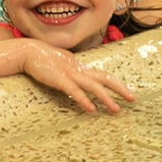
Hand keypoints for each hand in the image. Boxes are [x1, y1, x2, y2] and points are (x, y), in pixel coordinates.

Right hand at [19, 43, 134, 113]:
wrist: (28, 51)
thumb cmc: (43, 59)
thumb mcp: (62, 66)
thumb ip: (71, 73)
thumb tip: (78, 82)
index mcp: (80, 67)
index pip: (103, 76)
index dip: (116, 84)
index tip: (127, 92)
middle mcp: (79, 70)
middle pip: (105, 78)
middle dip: (120, 89)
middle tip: (133, 99)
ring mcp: (70, 74)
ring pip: (93, 86)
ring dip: (106, 98)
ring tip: (116, 109)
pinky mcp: (59, 80)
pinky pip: (74, 91)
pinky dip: (84, 100)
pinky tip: (91, 109)